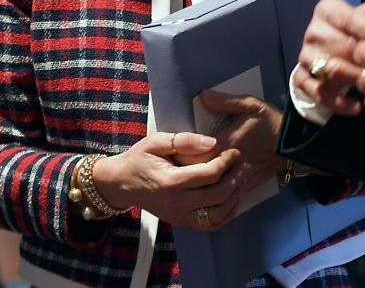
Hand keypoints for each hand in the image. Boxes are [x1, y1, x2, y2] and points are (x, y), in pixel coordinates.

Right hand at [89, 131, 242, 229]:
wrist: (120, 183)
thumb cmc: (139, 159)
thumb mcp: (156, 141)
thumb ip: (184, 140)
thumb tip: (213, 143)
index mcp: (170, 182)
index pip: (209, 175)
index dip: (227, 162)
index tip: (235, 151)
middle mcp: (176, 203)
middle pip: (218, 195)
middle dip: (236, 178)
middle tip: (244, 164)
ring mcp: (179, 216)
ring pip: (218, 214)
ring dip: (235, 197)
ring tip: (241, 179)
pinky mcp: (182, 222)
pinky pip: (211, 225)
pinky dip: (227, 214)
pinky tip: (233, 198)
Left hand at [177, 92, 284, 192]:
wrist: (294, 144)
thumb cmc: (271, 122)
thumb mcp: (250, 104)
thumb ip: (224, 101)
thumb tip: (202, 94)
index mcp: (226, 143)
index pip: (194, 154)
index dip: (180, 155)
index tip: (171, 153)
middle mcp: (229, 163)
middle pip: (198, 173)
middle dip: (184, 171)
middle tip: (172, 168)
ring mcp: (237, 177)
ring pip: (209, 188)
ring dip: (197, 185)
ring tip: (184, 181)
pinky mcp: (245, 186)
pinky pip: (223, 194)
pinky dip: (212, 193)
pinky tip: (204, 191)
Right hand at [294, 0, 364, 114]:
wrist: (342, 58)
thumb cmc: (361, 34)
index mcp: (326, 11)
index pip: (337, 15)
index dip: (357, 28)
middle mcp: (312, 31)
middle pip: (331, 45)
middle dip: (354, 59)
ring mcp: (305, 55)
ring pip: (319, 68)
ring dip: (343, 82)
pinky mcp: (301, 78)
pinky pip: (313, 90)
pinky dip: (334, 100)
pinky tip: (355, 107)